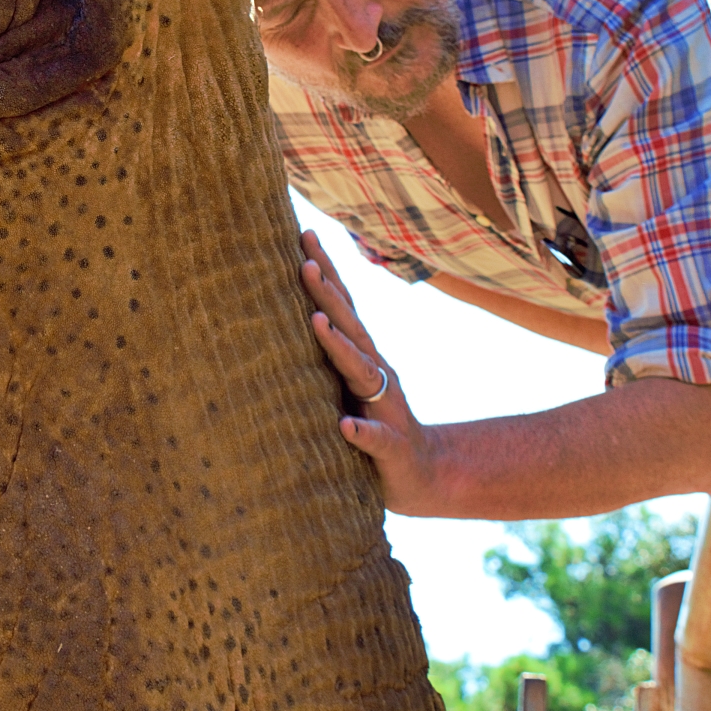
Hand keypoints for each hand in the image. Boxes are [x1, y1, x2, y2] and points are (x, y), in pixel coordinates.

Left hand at [299, 230, 432, 513]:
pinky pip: (373, 438)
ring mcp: (384, 407)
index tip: (303, 236)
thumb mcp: (345, 385)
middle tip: (305, 261)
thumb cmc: (372, 423)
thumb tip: (289, 313)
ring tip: (317, 323)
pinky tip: (345, 425)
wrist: (422, 475)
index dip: (325, 272)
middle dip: (327, 293)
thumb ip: (326, 352)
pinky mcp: (388, 447)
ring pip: (361, 371)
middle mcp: (376, 373)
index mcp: (362, 357)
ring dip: (339, 346)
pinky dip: (360, 430)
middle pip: (350, 326)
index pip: (341, 307)